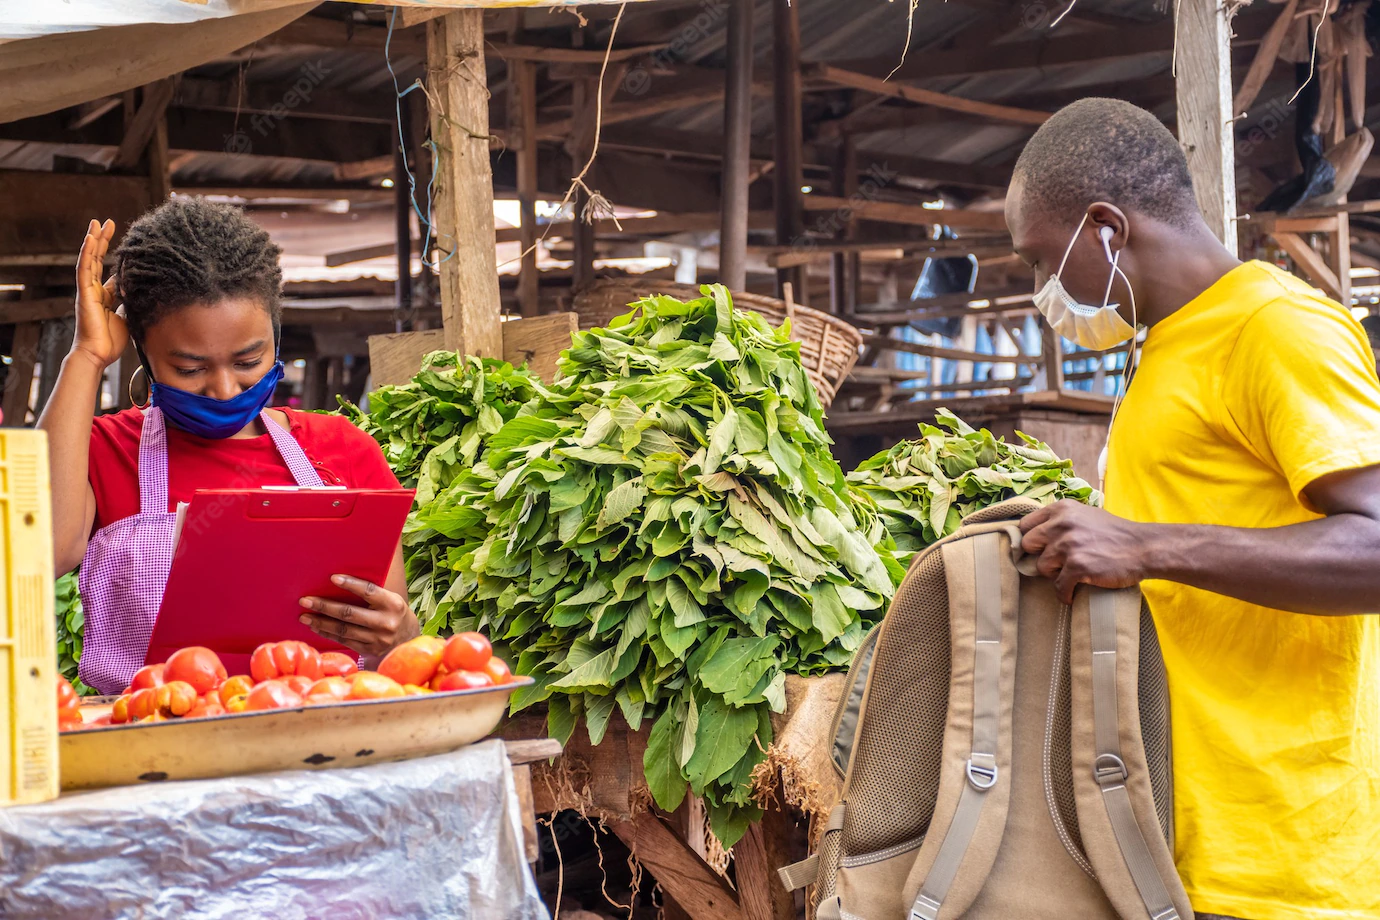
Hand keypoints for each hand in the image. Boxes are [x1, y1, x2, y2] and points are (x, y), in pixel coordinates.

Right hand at [73, 219, 126, 369]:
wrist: (98, 355)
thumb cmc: (112, 341)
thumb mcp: (129, 318)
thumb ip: (132, 305)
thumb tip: (143, 295)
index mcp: (104, 297)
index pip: (109, 271)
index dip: (114, 257)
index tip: (123, 243)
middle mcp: (93, 291)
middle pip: (96, 260)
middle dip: (102, 241)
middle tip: (108, 223)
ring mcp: (87, 291)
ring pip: (88, 260)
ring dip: (92, 241)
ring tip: (96, 223)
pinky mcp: (83, 294)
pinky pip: (83, 269)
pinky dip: (86, 253)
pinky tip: (90, 238)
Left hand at [299, 574, 420, 657]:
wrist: (409, 641)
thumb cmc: (394, 614)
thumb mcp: (391, 601)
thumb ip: (373, 595)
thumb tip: (339, 583)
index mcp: (394, 604)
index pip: (369, 591)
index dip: (351, 584)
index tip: (333, 578)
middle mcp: (386, 622)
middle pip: (349, 613)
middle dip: (324, 606)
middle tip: (305, 601)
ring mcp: (377, 639)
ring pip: (343, 629)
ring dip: (321, 622)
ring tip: (304, 616)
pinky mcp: (369, 651)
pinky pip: (344, 641)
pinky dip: (328, 633)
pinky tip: (316, 627)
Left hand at [1019, 500, 1147, 603]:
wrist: (1143, 548)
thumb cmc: (1114, 533)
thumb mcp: (1084, 515)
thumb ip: (1060, 520)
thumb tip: (1034, 533)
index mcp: (1061, 509)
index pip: (1026, 525)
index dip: (1032, 539)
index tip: (1039, 549)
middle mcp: (1061, 524)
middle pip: (1028, 545)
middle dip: (1040, 555)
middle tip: (1056, 563)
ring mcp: (1068, 545)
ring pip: (1042, 567)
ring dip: (1054, 574)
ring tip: (1071, 575)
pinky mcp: (1078, 566)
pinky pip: (1058, 587)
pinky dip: (1064, 593)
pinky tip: (1071, 594)